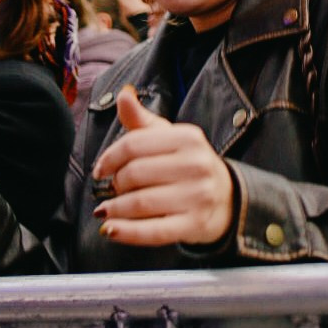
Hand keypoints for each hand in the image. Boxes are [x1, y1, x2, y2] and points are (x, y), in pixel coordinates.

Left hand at [91, 85, 234, 246]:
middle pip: (134, 174)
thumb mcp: (170, 138)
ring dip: (115, 209)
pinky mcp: (195, 225)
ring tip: (106, 210)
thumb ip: (142, 120)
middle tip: (111, 190)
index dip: (109, 158)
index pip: (134, 144)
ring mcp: (198, 196)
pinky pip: (153, 231)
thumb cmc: (188, 165)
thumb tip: (123, 94)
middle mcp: (196, 165)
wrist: (227, 199)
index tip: (99, 170)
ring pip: (139, 203)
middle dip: (114, 184)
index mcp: (188, 137)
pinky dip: (127, 232)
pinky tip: (110, 230)